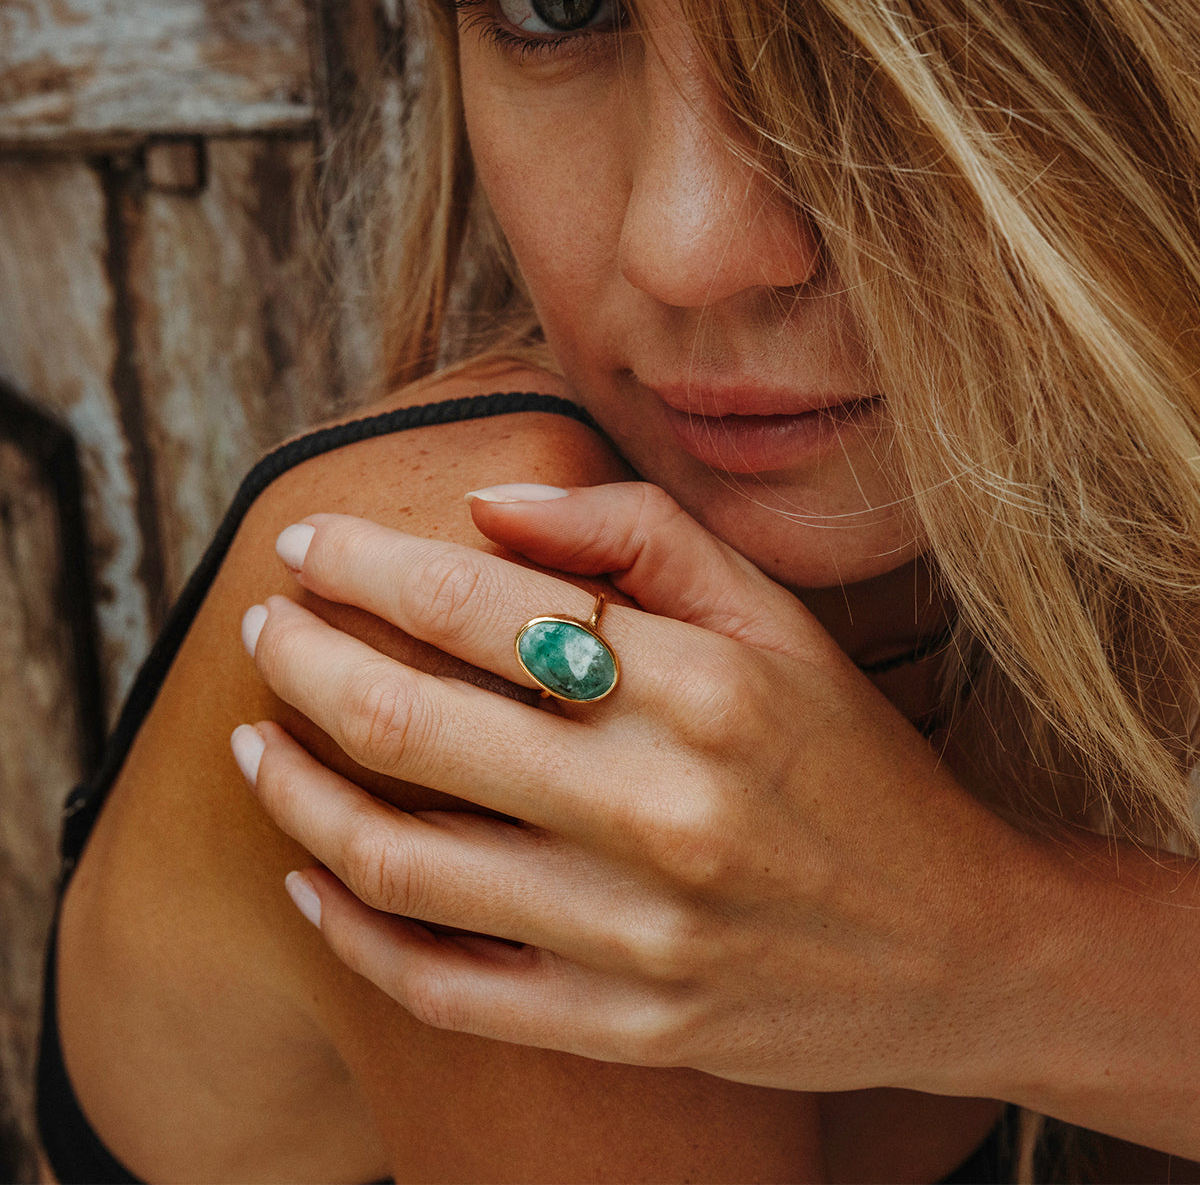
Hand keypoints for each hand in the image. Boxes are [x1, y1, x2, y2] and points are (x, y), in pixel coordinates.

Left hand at [235, 482, 1036, 1097]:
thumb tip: (488, 505)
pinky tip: (307, 880)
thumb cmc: (856, 764)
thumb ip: (640, 537)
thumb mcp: (779, 620)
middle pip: (411, 722)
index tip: (306, 545)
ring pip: (399, 860)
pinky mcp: (625, 1027)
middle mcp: (663, 807)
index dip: (365, 565)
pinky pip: (441, 986)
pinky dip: (348, 930)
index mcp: (703, 685)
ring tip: (253, 743)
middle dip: (301, 659)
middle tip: (262, 629)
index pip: (477, 604)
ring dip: (294, 792)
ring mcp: (637, 933)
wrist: (958, 944)